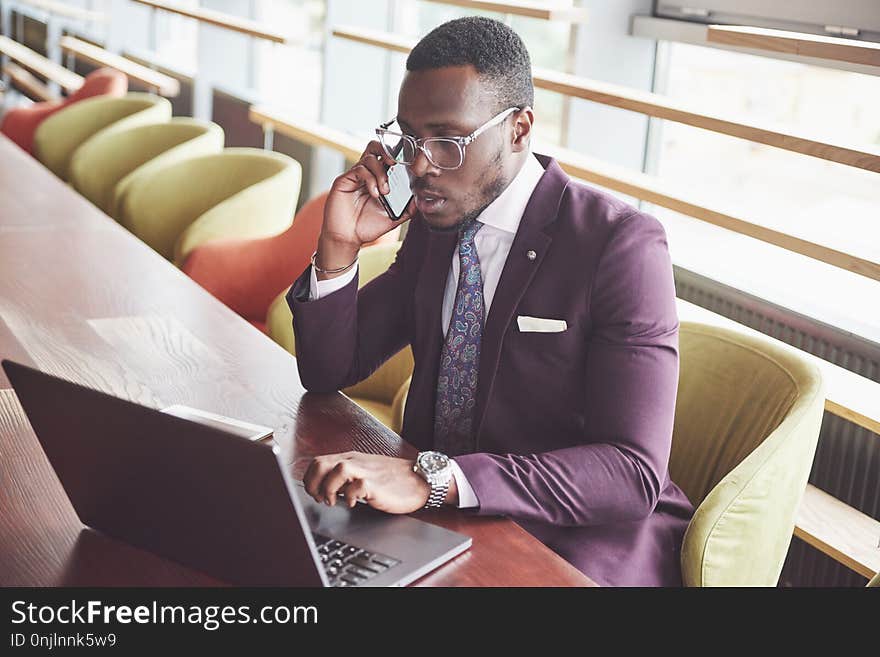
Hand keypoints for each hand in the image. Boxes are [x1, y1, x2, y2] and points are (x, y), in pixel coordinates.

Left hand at [303, 451, 429, 513]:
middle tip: (320, 498)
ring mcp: (366, 472)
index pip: (318, 462)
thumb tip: (325, 488)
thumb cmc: (393, 479)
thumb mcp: (365, 472)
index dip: (310, 479)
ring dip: (328, 488)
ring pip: (336, 470)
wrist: (420, 480)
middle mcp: (355, 462)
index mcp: (350, 459)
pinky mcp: (376, 485)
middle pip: (320, 464)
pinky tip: (352, 503)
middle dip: (313, 484)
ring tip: (333, 501)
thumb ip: (346, 477)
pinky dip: (348, 497)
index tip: (314, 492)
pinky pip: (356, 487)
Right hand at [316, 142, 416, 278]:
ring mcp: (354, 176)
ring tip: (385, 191)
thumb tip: (420, 199)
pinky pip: (359, 169)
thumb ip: (407, 208)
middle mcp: (366, 173)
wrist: (347, 238)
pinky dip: (370, 179)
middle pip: (376, 146)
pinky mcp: (344, 180)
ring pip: (370, 157)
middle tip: (396, 164)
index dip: (399, 156)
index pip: (387, 157)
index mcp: (377, 178)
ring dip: (381, 173)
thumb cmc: (366, 227)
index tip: (410, 164)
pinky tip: (375, 193)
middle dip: (388, 151)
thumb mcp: (393, 217)